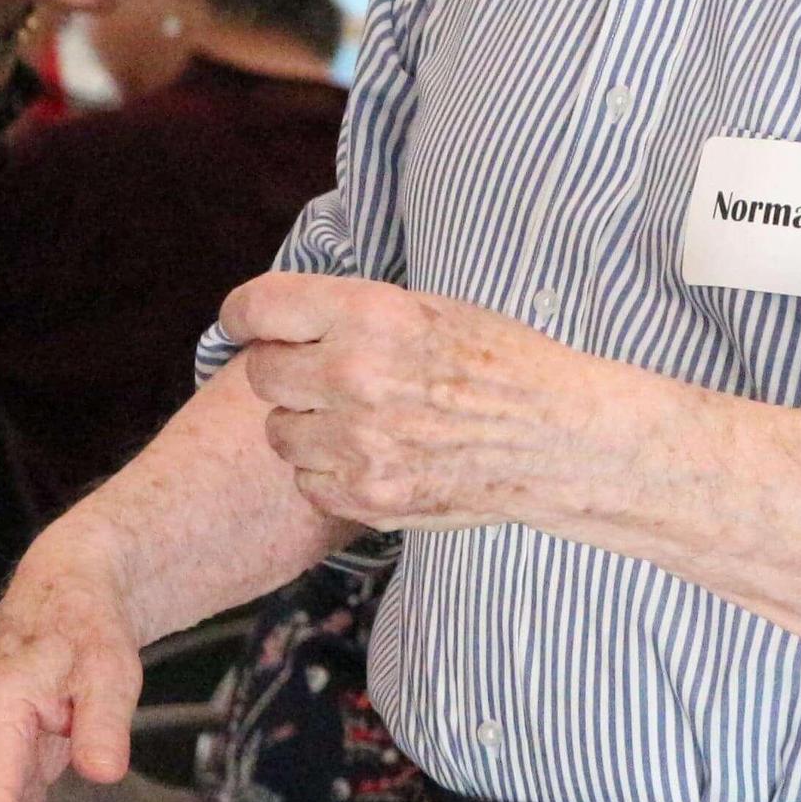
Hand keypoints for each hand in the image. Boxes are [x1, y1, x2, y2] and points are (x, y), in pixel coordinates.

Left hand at [222, 271, 619, 534]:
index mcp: (371, 313)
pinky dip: (331, 471)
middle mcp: (356, 373)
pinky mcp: (368, 494)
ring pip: (280, 432)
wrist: (556, 437)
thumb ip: (352, 313)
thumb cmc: (501, 363)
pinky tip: (374, 456)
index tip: (246, 325)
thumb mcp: (429, 308)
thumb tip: (284, 322)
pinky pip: (308, 481)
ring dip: (307, 426)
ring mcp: (359, 441)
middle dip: (287, 374)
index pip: (261, 307)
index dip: (244, 316)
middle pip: (263, 374)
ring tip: (356, 420)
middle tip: (323, 378)